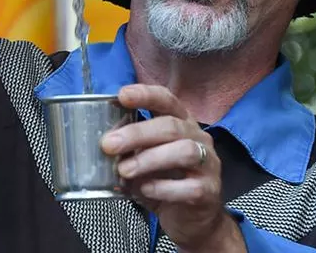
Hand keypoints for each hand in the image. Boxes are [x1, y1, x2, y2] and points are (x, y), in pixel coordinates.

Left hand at [101, 85, 246, 252]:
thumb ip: (130, 150)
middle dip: (137, 133)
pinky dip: (164, 187)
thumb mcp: (145, 160)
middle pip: (171, 126)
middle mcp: (199, 138)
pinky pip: (190, 186)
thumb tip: (106, 144)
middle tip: (109, 144)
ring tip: (124, 170)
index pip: (166, 100)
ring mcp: (209, 164)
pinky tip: (145, 189)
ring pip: (184, 151)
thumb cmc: (166, 183)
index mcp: (182, 124)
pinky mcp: (210, 191)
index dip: (145, 95)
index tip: (123, 95)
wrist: (192, 220)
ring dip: (149, 159)